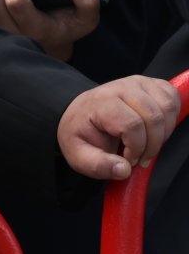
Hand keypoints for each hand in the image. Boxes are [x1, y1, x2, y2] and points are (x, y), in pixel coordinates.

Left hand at [57, 76, 179, 180]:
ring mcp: (137, 83)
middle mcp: (120, 88)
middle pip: (154, 117)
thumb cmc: (82, 134)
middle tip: (141, 155)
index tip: (129, 158)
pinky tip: (156, 129)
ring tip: (147, 142)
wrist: (81, 115)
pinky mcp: (150, 84)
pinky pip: (172, 98)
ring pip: (167, 107)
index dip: (137, 147)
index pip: (132, 124)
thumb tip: (124, 169)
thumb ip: (100, 165)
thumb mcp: (80, 156)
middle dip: (152, 144)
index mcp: (101, 103)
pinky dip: (171, 117)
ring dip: (164, 132)